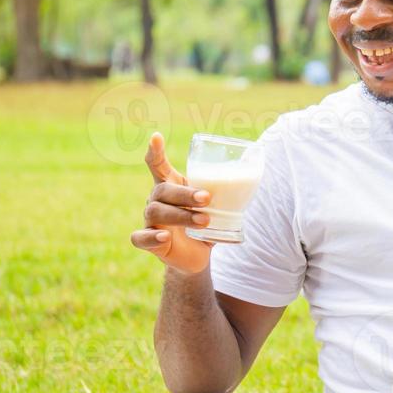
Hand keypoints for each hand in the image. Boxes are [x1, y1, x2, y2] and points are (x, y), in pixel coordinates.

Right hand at [130, 132, 213, 275]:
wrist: (198, 256)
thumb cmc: (206, 223)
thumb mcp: (217, 204)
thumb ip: (226, 186)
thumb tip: (252, 157)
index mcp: (171, 186)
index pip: (158, 165)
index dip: (155, 151)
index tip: (157, 137)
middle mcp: (157, 200)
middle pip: (163, 190)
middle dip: (185, 194)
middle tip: (207, 199)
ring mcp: (151, 220)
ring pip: (156, 211)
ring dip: (181, 215)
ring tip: (205, 221)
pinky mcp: (150, 242)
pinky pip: (140, 237)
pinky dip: (152, 236)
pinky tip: (165, 236)